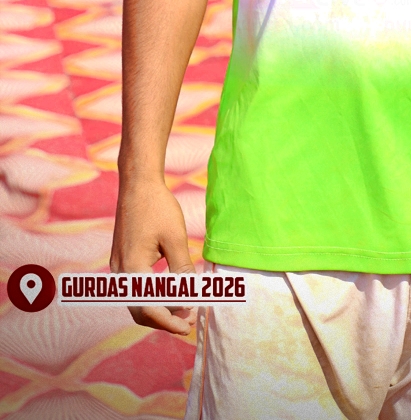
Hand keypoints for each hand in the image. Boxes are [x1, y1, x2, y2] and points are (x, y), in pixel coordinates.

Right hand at [111, 178, 196, 334]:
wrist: (138, 184)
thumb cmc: (157, 207)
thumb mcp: (175, 238)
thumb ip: (181, 270)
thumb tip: (191, 297)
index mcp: (132, 268)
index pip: (149, 308)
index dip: (169, 321)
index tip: (187, 327)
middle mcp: (120, 272)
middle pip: (140, 310)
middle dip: (164, 319)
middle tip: (188, 321)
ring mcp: (118, 266)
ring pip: (137, 299)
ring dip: (158, 307)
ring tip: (184, 308)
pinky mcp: (121, 260)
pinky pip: (135, 287)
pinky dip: (152, 295)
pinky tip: (171, 292)